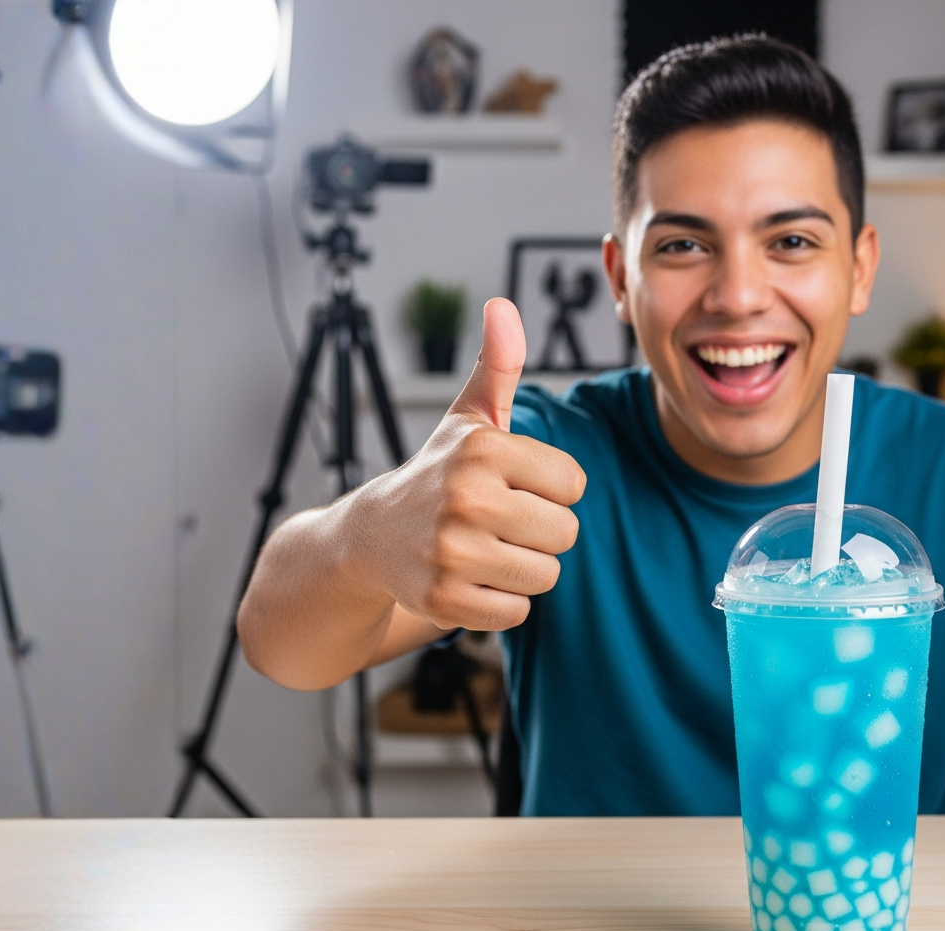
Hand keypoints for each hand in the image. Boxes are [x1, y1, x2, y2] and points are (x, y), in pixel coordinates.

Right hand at [346, 298, 585, 630]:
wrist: (370, 537)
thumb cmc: (439, 473)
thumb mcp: (469, 417)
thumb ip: (498, 365)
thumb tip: (503, 305)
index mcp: (483, 449)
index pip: (574, 484)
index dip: (551, 490)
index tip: (513, 485)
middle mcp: (466, 497)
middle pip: (565, 533)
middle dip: (540, 533)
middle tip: (498, 523)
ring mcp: (452, 551)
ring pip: (545, 575)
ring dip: (522, 569)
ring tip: (485, 550)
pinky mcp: (444, 599)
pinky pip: (516, 612)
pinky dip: (501, 602)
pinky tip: (470, 580)